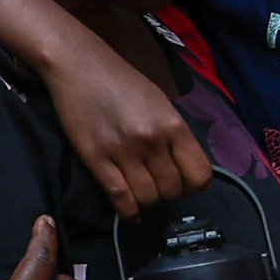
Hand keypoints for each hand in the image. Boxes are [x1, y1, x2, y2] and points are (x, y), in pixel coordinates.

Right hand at [33, 36, 212, 215]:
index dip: (194, 186)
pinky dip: (128, 212)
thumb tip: (186, 167)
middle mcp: (152, 141)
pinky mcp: (95, 158)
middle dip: (169, 194)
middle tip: (158, 186)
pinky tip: (131, 214)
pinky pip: (119, 197)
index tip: (185, 184)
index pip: (199, 175)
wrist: (80, 65)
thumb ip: (175, 135)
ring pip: (148, 198)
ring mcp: (123, 151)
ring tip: (143, 194)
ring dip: (148, 202)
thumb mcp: (161, 103)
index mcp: (173, 125)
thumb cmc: (123, 82)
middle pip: (173, 190)